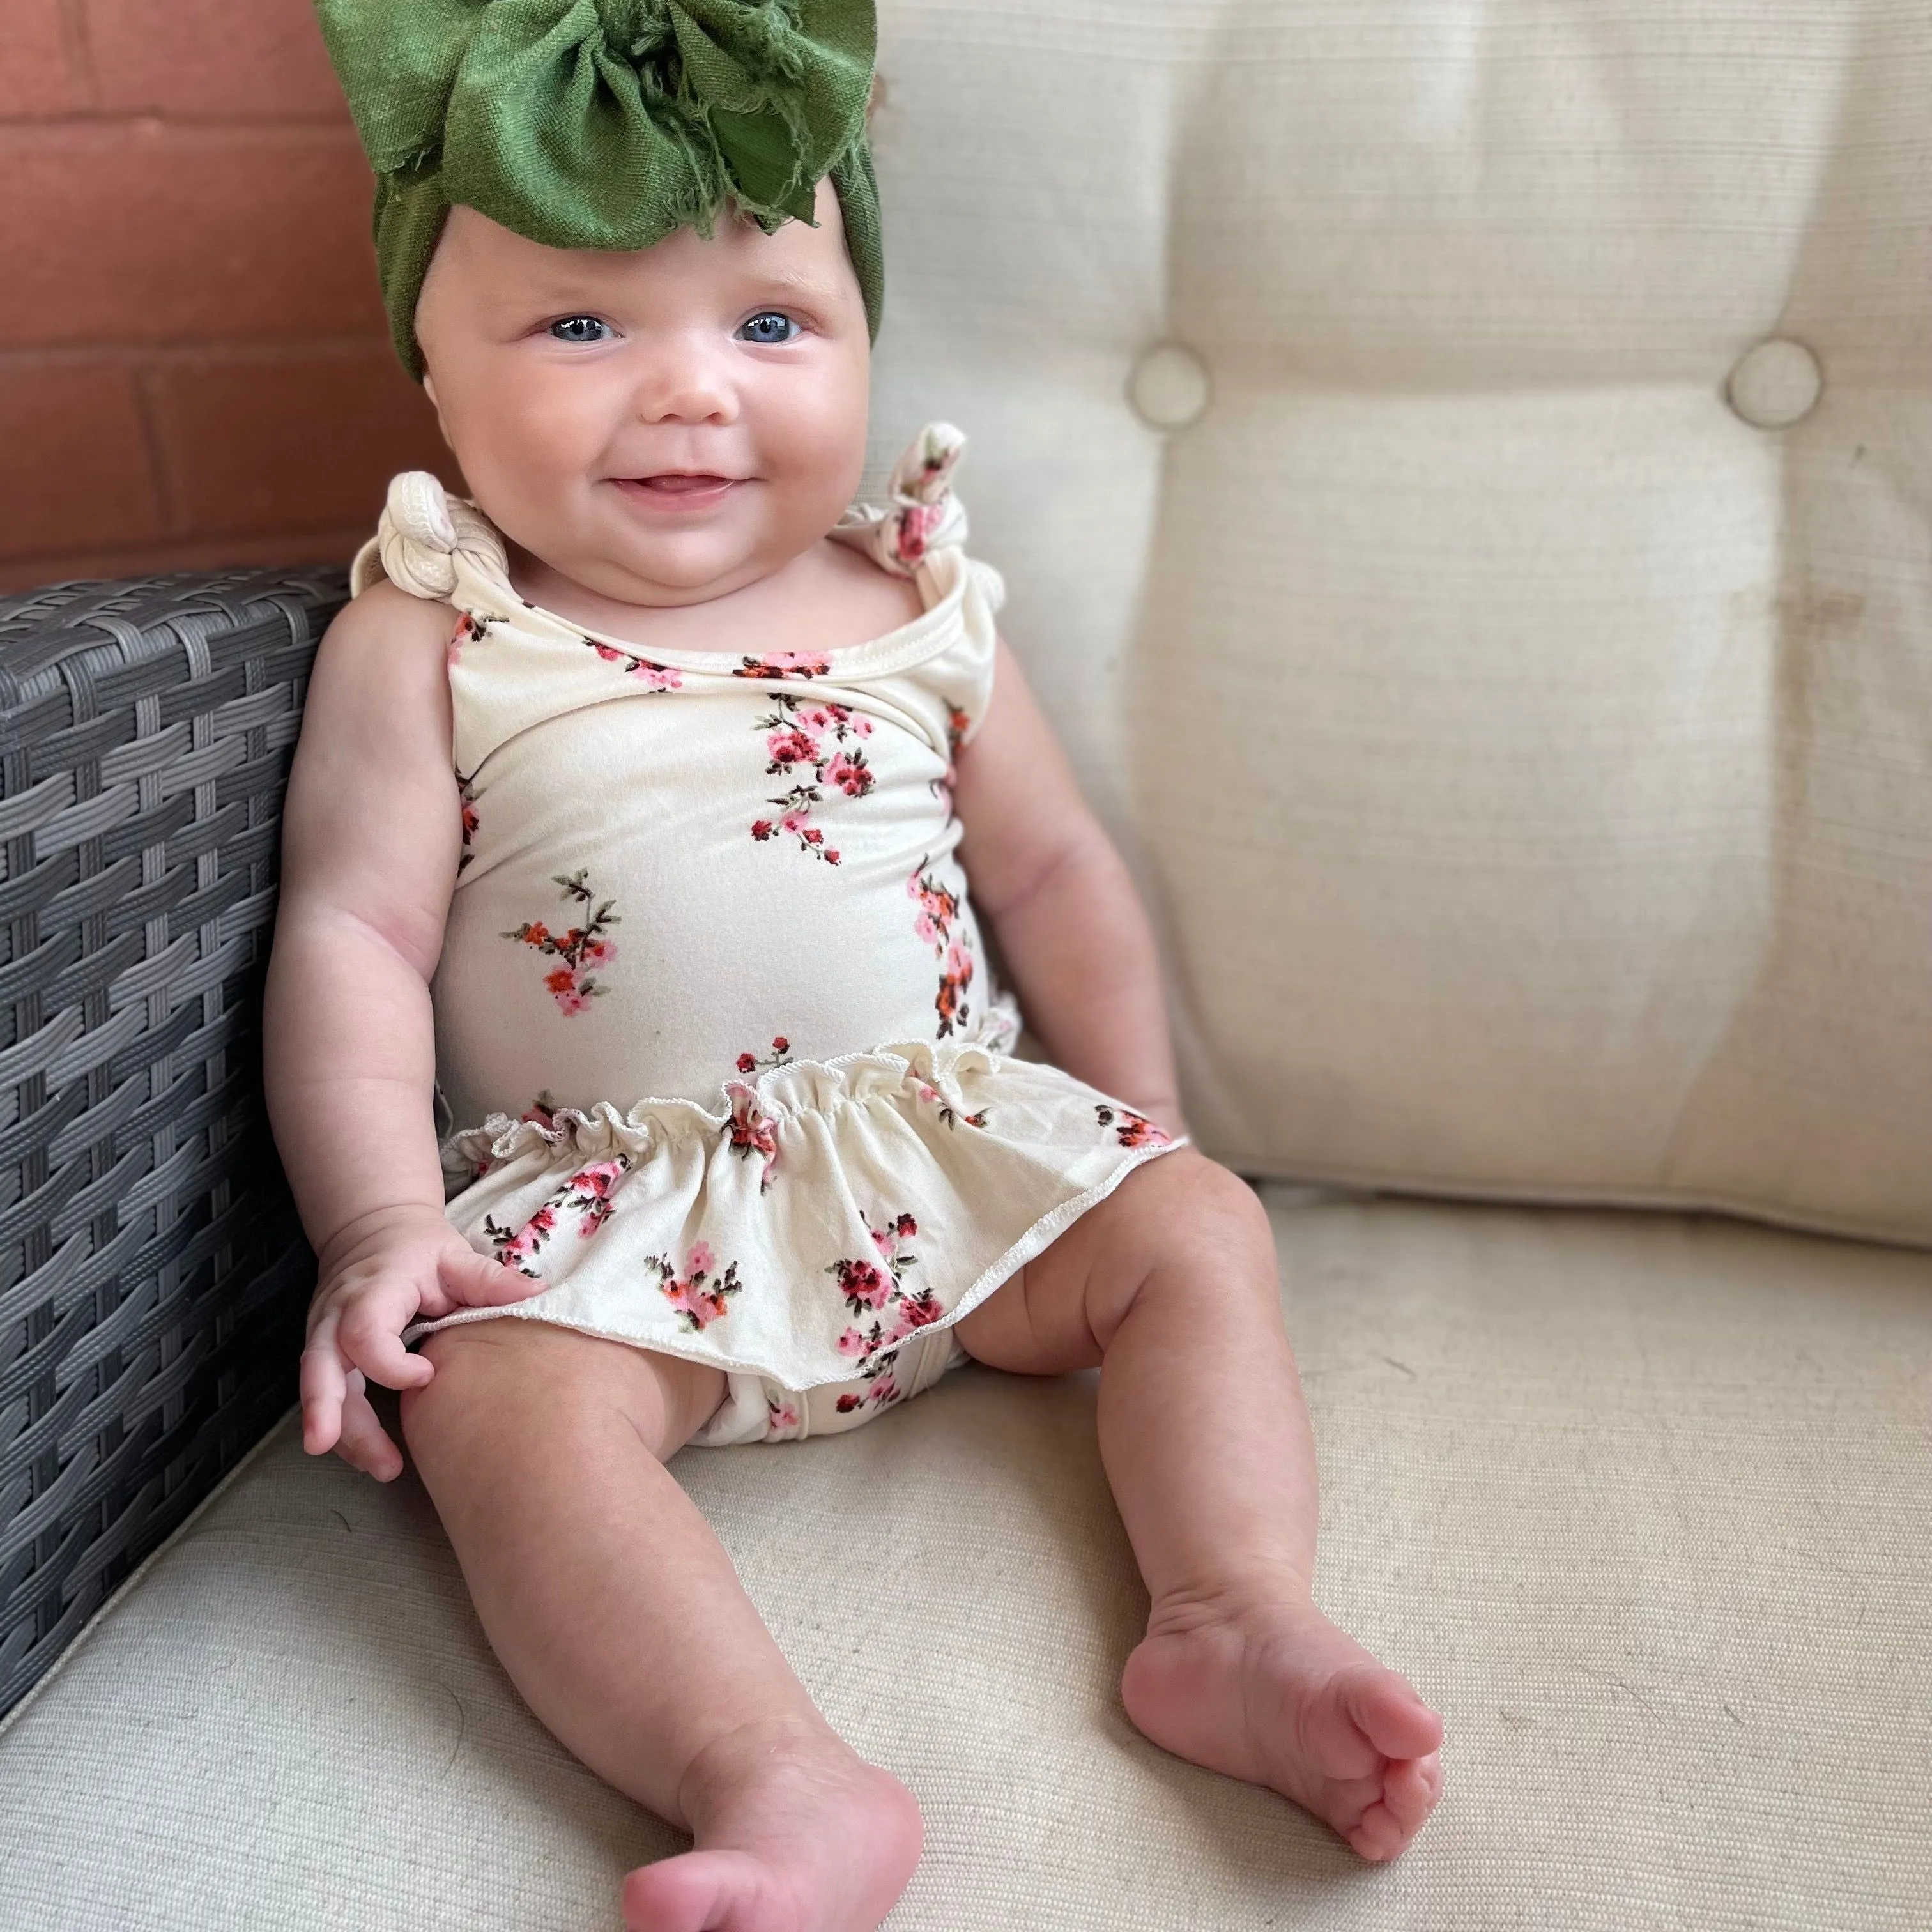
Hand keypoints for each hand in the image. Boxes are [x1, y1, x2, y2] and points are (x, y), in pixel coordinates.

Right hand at [300, 1204, 540, 1480]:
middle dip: (324, 1409)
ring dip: (344, 1433)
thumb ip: (488, 1278)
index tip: (427, 1375)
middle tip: (329, 1446)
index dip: (389, 1362)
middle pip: (320, 1366)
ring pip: (319, 1390)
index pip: (364, 1331)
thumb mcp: (453, 1256)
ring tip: (381, 1468)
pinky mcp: (325, 1354)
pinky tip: (370, 1456)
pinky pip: (326, 1397)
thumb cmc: (417, 1249)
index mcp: (372, 1290)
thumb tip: (536, 1293)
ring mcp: (324, 1336)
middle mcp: (337, 1315)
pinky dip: (346, 1431)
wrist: (372, 1232)